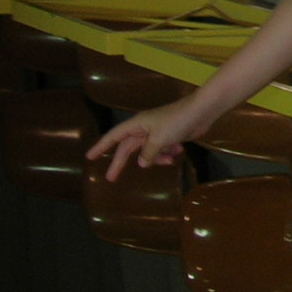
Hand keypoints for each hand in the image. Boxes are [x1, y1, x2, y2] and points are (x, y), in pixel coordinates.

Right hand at [86, 95, 206, 181]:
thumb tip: (142, 163)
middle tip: (111, 179)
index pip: (113, 137)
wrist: (202, 111)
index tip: (89, 157)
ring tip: (168, 158)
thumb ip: (147, 153)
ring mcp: (158, 132)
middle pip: (128, 148)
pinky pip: (162, 149)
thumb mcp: (159, 140)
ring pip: (148, 151)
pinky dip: (168, 153)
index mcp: (137, 125)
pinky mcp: (171, 135)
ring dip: (156, 157)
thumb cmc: (177, 121)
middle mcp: (144, 128)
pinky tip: (178, 152)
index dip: (101, 147)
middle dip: (121, 163)